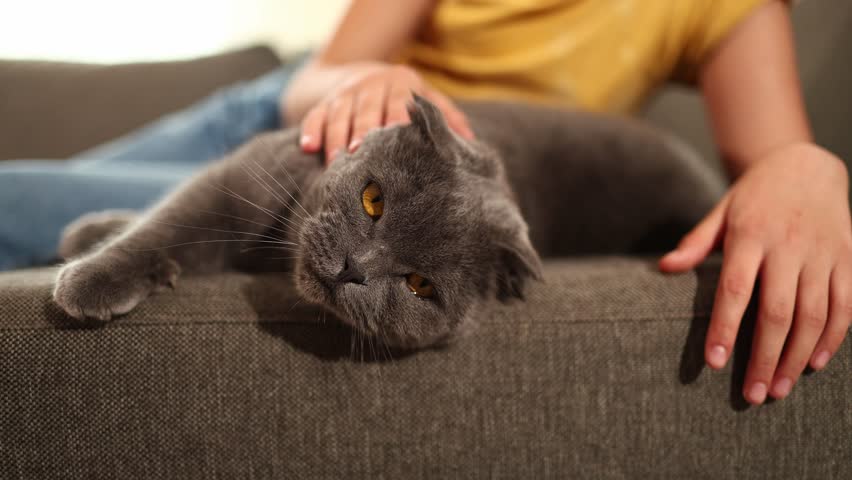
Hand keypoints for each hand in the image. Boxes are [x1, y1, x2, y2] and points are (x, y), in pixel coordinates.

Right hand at [298, 64, 473, 163]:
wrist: (366, 75)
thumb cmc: (406, 97)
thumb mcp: (428, 98)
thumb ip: (447, 117)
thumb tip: (470, 143)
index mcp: (399, 84)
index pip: (398, 101)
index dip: (395, 116)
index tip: (396, 135)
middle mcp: (370, 86)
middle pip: (365, 110)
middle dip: (361, 131)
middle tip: (358, 155)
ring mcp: (344, 94)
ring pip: (338, 115)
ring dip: (335, 138)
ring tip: (335, 163)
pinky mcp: (324, 103)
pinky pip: (314, 115)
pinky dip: (310, 130)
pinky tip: (308, 148)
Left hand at [660, 142, 850, 403]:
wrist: (808, 164)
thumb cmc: (755, 195)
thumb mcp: (721, 212)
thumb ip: (696, 242)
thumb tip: (664, 268)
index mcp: (750, 236)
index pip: (735, 289)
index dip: (724, 328)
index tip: (714, 363)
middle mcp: (788, 247)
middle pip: (777, 312)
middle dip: (764, 358)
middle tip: (752, 395)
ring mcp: (822, 253)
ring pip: (814, 315)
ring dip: (796, 357)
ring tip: (778, 389)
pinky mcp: (848, 258)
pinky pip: (845, 304)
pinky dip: (833, 337)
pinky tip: (814, 363)